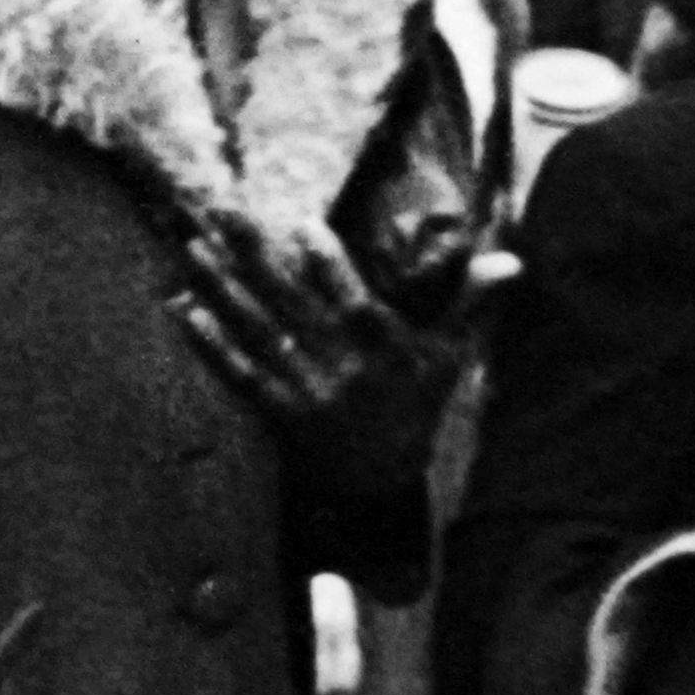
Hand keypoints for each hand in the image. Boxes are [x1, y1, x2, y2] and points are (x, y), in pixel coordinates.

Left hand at [168, 203, 458, 507]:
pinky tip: (185, 309)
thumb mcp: (450, 356)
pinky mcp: (278, 412)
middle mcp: (345, 373)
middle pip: (295, 307)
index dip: (332, 267)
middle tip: (222, 212)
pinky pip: (241, 374)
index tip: (303, 224)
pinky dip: (212, 344)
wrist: (381, 482)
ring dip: (223, 289)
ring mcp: (307, 394)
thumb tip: (509, 258)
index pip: (357, 304)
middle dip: (255, 258)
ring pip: (260, 334)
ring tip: (192, 248)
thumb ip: (470, 302)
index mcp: (389, 353)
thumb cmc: (416, 404)